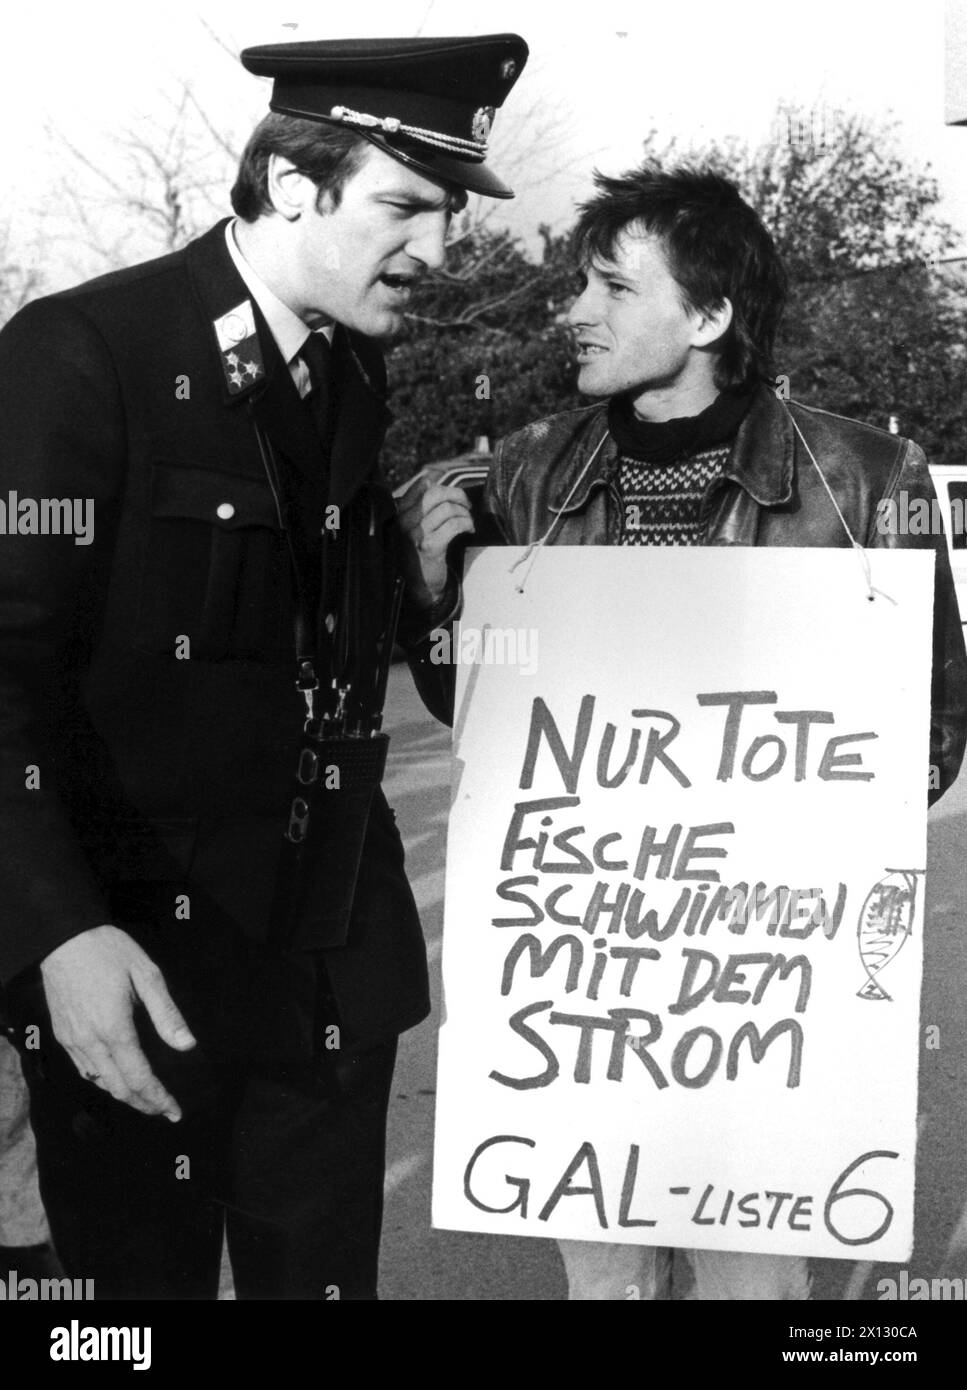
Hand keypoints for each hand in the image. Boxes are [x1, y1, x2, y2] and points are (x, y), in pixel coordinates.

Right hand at [40, 925, 195, 1121]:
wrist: (64, 938)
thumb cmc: (109, 951)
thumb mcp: (147, 974)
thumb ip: (166, 1014)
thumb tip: (187, 1045)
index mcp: (114, 1029)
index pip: (139, 1078)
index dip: (158, 1099)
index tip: (175, 1111)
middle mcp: (90, 1041)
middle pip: (118, 1088)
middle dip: (143, 1104)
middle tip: (164, 1110)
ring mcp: (72, 1040)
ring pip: (99, 1082)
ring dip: (123, 1095)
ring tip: (145, 1098)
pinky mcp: (62, 1034)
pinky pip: (83, 1069)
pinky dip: (103, 1081)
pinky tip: (116, 1078)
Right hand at [395, 478, 473, 605]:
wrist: (419, 587)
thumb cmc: (418, 555)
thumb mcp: (412, 528)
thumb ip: (417, 506)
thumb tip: (428, 479)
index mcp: (398, 514)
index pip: (421, 487)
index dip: (442, 486)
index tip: (453, 496)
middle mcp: (403, 522)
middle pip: (435, 494)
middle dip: (457, 495)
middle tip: (466, 506)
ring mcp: (415, 535)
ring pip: (447, 509)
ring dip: (464, 513)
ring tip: (468, 522)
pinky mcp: (429, 547)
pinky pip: (454, 525)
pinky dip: (466, 524)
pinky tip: (469, 531)